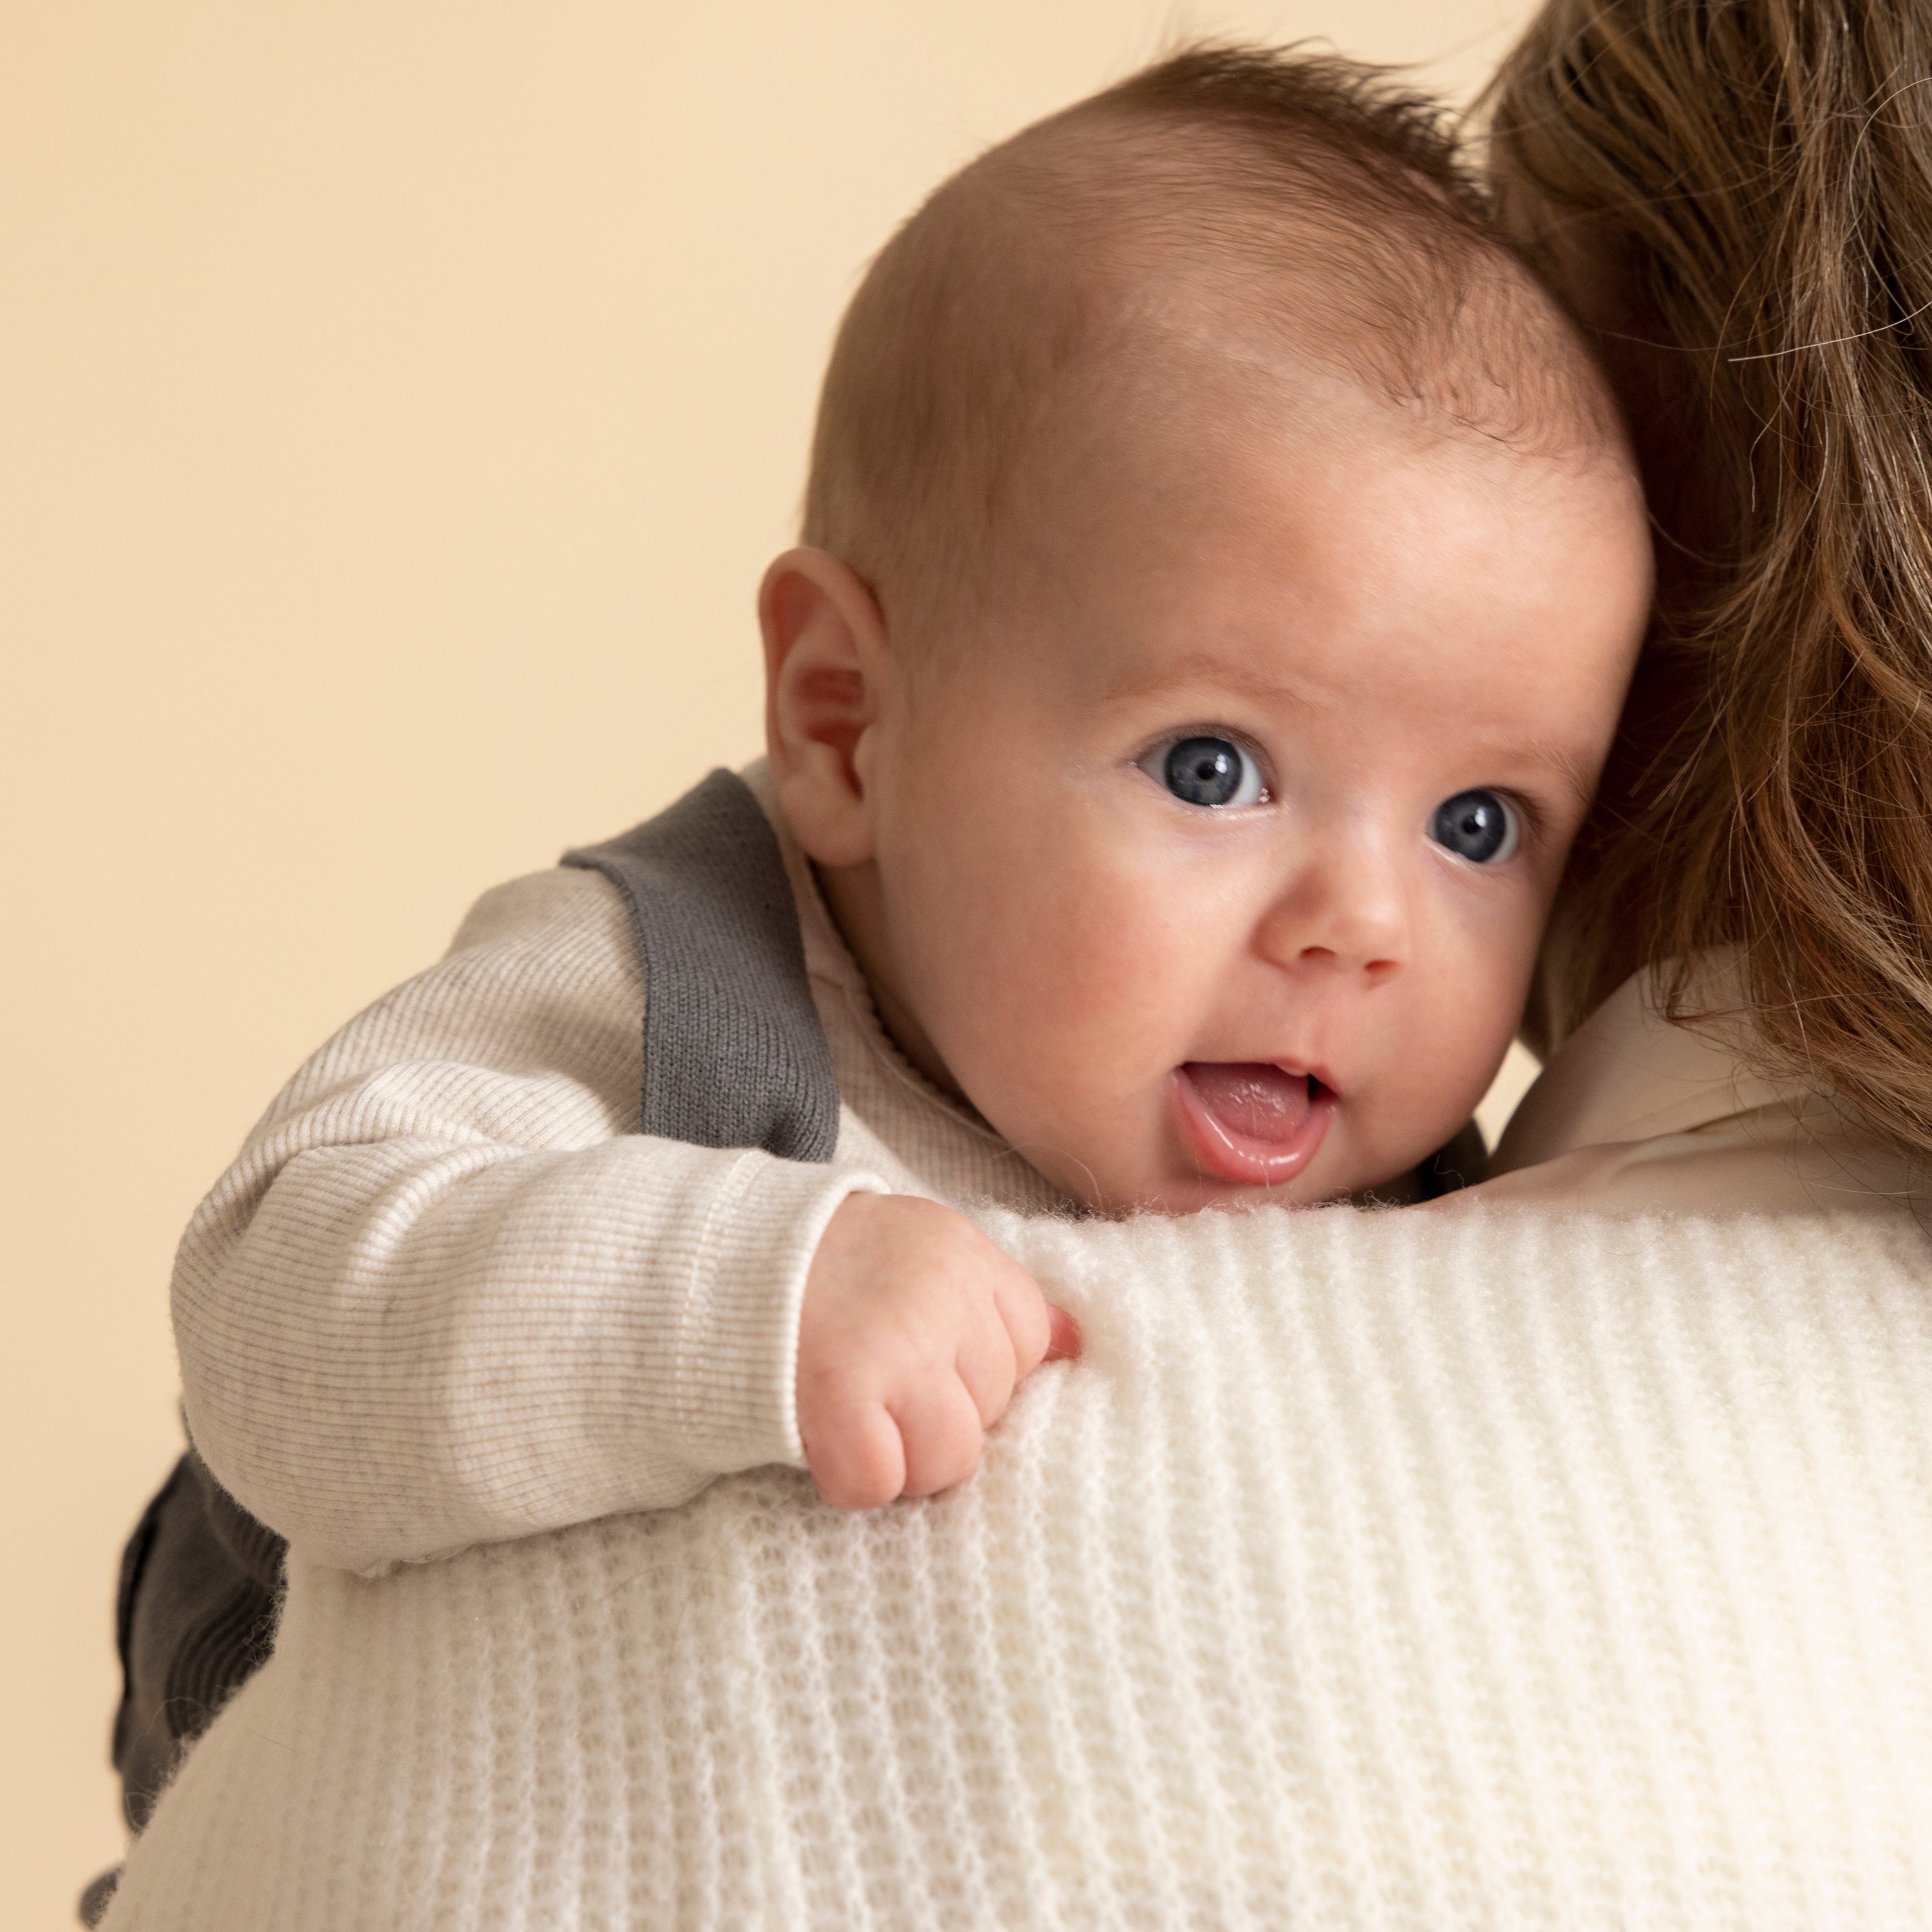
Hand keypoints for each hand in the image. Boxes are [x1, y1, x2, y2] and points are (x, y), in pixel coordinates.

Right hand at [796, 1193, 1079, 1508]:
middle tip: (876, 1383)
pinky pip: (879, 1483)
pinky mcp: (844, 1395)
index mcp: (963, 1252)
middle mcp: (940, 1293)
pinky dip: (849, 1479)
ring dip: (899, 1458)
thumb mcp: (920, 1252)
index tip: (919, 1353)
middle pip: (992, 1411)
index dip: (972, 1367)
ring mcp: (895, 1344)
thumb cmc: (824, 1268)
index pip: (1028, 1344)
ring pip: (949, 1460)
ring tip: (856, 1416)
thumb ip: (994, 1298)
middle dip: (936, 1415)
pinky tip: (824, 1438)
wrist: (711, 1266)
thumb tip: (1078, 1345)